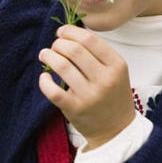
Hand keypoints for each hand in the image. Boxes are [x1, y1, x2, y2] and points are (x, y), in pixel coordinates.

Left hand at [38, 24, 134, 149]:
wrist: (117, 131)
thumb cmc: (112, 95)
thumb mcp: (116, 71)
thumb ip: (97, 52)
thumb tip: (68, 33)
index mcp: (117, 66)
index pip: (90, 39)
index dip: (71, 31)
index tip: (62, 32)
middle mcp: (105, 80)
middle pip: (74, 49)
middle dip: (58, 43)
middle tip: (54, 45)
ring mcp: (90, 95)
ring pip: (62, 66)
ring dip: (48, 55)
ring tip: (45, 54)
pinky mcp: (75, 109)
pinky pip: (53, 90)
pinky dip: (44, 80)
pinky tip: (45, 76)